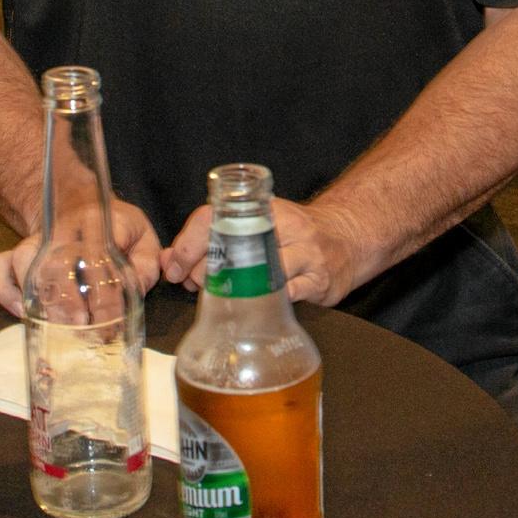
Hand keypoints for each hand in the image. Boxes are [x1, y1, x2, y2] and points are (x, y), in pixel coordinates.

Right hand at [0, 199, 163, 314]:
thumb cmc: (115, 227)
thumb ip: (146, 263)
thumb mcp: (142, 236)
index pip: (100, 254)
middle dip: (69, 300)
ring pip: (25, 262)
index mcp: (98, 221)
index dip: (105, 289)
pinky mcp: (19, 250)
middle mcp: (63, 228)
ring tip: (55, 326)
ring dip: (38, 297)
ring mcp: (37, 239)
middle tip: (83, 328)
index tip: (112, 318)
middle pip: (58, 261)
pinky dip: (5, 291)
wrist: (77, 201)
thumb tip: (137, 287)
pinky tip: (23, 313)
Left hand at [161, 195, 368, 303]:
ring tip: (220, 298)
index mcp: (260, 209)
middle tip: (196, 285)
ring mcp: (305, 252)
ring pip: (259, 271)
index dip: (187, 244)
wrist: (348, 236)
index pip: (211, 217)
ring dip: (231, 290)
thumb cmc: (293, 235)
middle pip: (231, 246)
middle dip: (204, 271)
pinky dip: (266, 302)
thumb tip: (169, 261)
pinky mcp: (320, 279)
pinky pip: (288, 293)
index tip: (175, 267)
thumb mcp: (257, 226)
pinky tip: (256, 307)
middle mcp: (284, 225)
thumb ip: (213, 240)